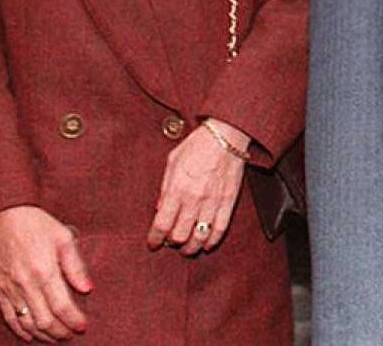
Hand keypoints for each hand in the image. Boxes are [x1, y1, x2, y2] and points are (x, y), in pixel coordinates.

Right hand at [0, 205, 90, 342]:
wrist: (7, 215)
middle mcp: (25, 283)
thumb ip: (75, 265)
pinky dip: (21, 330)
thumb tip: (88, 289)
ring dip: (43, 335)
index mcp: (44, 270)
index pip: (61, 305)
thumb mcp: (64, 237)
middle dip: (60, 332)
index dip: (73, 320)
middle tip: (71, 335)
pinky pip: (9, 317)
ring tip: (56, 338)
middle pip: (44, 320)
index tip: (83, 326)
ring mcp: (10, 288)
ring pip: (27, 323)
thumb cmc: (38, 224)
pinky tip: (31, 335)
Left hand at [146, 118, 247, 255]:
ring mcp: (213, 202)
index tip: (153, 242)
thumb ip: (165, 187)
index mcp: (177, 188)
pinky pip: (219, 230)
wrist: (225, 135)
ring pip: (199, 237)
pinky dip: (211, 241)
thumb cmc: (197, 144)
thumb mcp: (172, 161)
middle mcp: (194, 199)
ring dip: (191, 247)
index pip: (162, 224)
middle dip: (172, 243)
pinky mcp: (228, 202)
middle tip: (171, 241)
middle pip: (179, 236)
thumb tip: (159, 209)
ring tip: (187, 248)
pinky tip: (206, 243)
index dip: (155, 239)